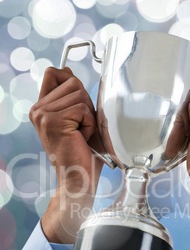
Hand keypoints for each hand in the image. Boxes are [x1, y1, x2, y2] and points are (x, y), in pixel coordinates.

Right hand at [29, 67, 102, 242]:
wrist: (78, 178)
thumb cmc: (81, 153)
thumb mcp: (76, 118)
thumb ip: (70, 96)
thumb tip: (67, 71)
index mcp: (41, 109)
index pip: (53, 73)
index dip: (70, 82)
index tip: (78, 105)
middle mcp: (38, 110)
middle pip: (73, 82)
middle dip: (85, 104)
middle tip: (82, 128)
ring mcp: (43, 114)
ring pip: (79, 94)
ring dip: (89, 115)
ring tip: (82, 133)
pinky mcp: (53, 121)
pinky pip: (83, 108)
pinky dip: (90, 123)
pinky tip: (83, 137)